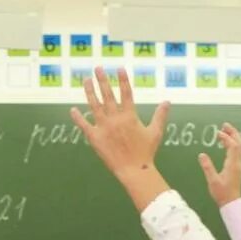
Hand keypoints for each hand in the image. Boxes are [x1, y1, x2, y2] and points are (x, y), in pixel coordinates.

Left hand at [70, 67, 169, 181]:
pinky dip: (78, 118)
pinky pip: (84, 126)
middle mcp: (115, 119)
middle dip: (102, 80)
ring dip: (89, 92)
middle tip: (97, 68)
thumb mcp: (155, 132)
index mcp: (130, 116)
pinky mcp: (95, 138)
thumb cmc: (146, 152)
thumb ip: (160, 115)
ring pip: (94, 106)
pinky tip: (73, 109)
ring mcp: (104, 128)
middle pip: (107, 95)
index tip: (118, 68)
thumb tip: (167, 102)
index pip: (126, 93)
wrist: (134, 171)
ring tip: (86, 80)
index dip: (122, 80)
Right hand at [197, 123, 240, 207]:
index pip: (232, 145)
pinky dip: (233, 144)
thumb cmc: (222, 193)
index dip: (226, 137)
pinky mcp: (236, 168)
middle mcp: (237, 163)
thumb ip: (207, 167)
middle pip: (239, 143)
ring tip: (225, 131)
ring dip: (234, 137)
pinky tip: (226, 145)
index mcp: (233, 164)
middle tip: (225, 125)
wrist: (231, 202)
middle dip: (233, 133)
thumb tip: (201, 155)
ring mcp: (238, 165)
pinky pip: (237, 152)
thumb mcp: (212, 180)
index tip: (218, 133)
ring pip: (239, 147)